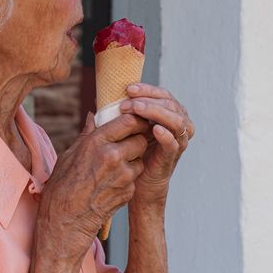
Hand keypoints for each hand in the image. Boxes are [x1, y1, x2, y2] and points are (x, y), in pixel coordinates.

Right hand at [37, 111, 149, 258]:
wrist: (65, 220)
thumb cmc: (62, 186)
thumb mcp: (70, 154)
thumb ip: (87, 134)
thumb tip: (93, 116)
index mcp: (97, 142)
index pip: (129, 121)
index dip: (134, 120)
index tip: (133, 121)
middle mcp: (113, 156)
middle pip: (141, 139)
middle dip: (136, 140)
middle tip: (127, 143)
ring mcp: (123, 176)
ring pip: (140, 160)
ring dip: (133, 160)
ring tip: (115, 166)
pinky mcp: (129, 191)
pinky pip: (135, 178)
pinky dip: (128, 178)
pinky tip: (111, 183)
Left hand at [119, 84, 193, 205]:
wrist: (137, 184)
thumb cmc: (132, 154)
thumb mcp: (124, 131)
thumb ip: (116, 117)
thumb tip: (94, 103)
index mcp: (168, 115)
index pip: (162, 95)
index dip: (147, 89)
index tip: (128, 89)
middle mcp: (177, 125)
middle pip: (170, 104)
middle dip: (149, 100)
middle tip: (128, 101)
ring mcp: (177, 141)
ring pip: (176, 120)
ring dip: (156, 112)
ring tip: (137, 109)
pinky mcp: (173, 157)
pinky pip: (174, 143)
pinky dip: (166, 135)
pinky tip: (155, 129)